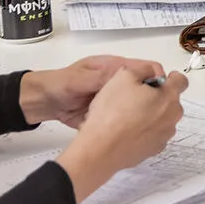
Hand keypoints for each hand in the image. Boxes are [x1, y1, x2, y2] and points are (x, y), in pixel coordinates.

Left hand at [21, 55, 164, 127]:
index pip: (146, 68)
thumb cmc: (61, 84)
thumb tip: (128, 76)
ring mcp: (117, 100)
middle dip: (154, 100)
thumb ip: (102, 77)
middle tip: (156, 114)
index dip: (157, 78)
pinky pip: (126, 120)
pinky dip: (131, 126)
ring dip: (143, 115)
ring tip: (147, 127)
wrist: (43, 103)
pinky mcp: (111, 115)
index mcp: (116, 68)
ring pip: (138, 106)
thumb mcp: (80, 78)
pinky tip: (135, 135)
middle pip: (146, 89)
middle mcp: (120, 84)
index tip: (160, 93)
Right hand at [56, 70, 187, 202]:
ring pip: (162, 119)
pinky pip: (153, 134)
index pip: (181, 81)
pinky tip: (126, 130)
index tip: (159, 79)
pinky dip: (144, 131)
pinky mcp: (154, 149)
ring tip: (127, 115)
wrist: (101, 148)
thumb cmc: (112, 112)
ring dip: (151, 114)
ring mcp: (164, 135)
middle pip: (171, 101)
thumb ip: (143, 69)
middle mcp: (172, 117)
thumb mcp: (124, 76)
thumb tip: (151, 72)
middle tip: (135, 97)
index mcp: (169, 96)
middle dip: (157, 97)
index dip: (171, 77)